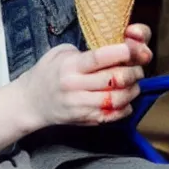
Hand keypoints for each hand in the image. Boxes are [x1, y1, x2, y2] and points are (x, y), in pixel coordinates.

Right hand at [18, 24, 151, 128]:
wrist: (31, 101)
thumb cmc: (47, 72)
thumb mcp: (60, 52)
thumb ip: (84, 50)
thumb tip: (112, 49)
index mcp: (70, 66)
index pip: (98, 59)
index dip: (119, 53)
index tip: (131, 49)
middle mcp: (75, 87)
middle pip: (113, 79)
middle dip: (132, 71)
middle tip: (137, 66)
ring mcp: (81, 106)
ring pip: (117, 99)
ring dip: (132, 89)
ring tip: (134, 82)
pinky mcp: (86, 120)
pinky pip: (113, 115)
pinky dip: (126, 107)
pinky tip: (126, 98)